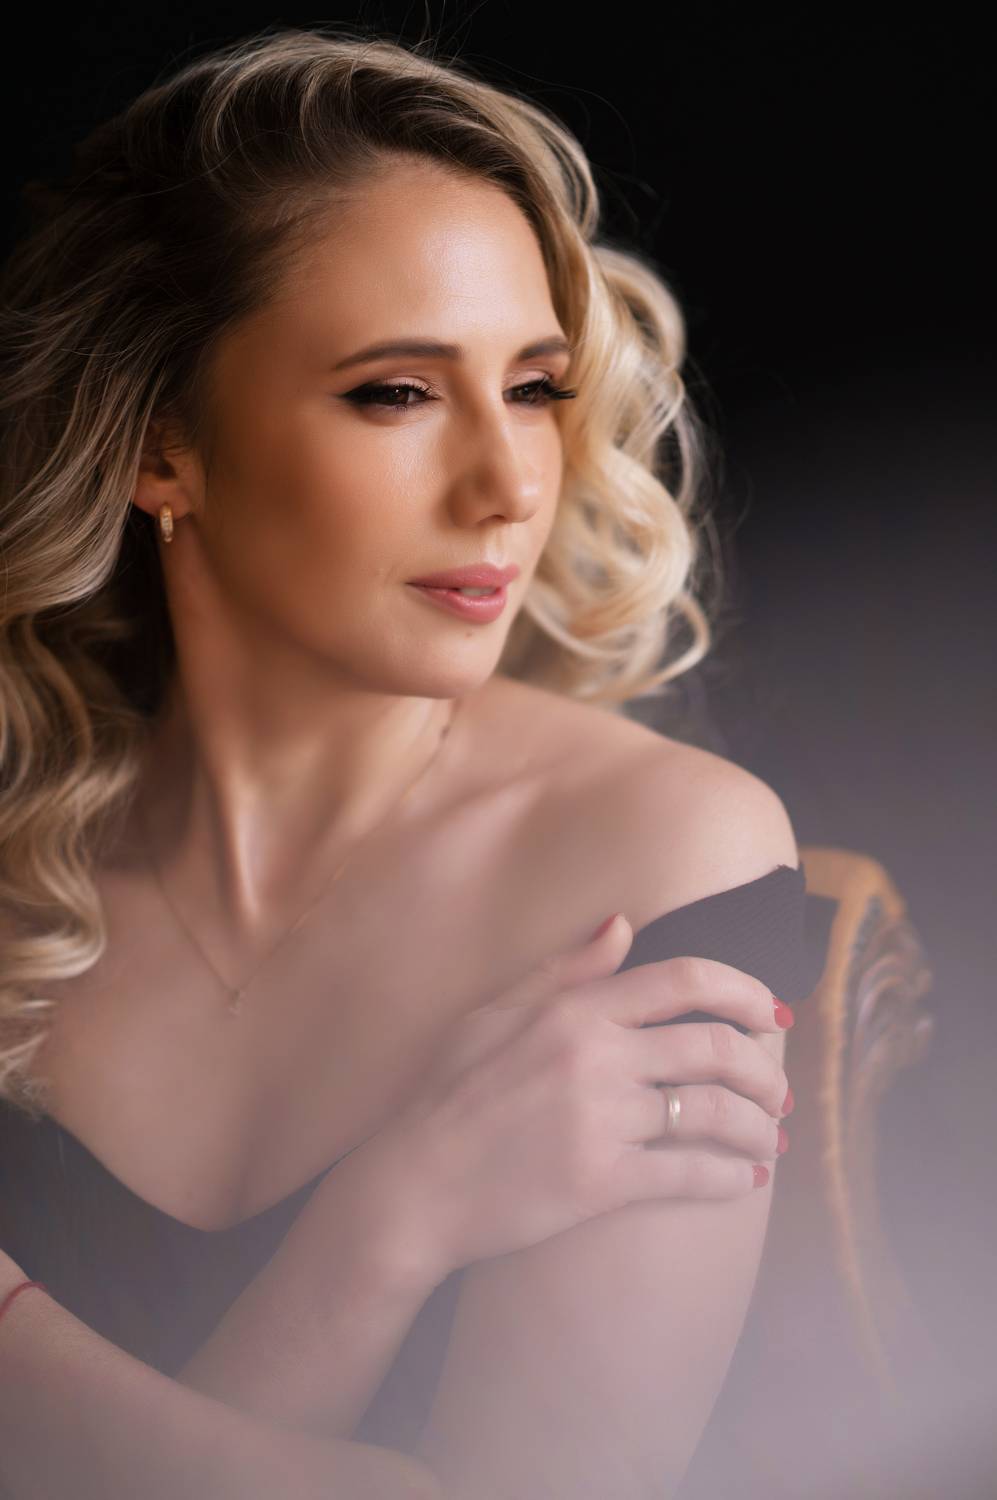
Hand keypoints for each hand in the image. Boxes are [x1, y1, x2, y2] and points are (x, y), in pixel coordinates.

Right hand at [374, 913, 791, 1279]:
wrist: (412, 1185)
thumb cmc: (448, 1095)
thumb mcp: (495, 1014)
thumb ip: (565, 970)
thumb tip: (623, 924)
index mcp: (575, 1009)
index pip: (684, 980)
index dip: (744, 992)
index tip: (774, 1014)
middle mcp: (595, 1055)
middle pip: (714, 1046)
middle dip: (765, 1070)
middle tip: (781, 1092)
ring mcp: (599, 1118)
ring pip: (713, 1112)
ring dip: (758, 1129)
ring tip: (771, 1144)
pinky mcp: (599, 1180)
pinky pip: (688, 1173)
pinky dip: (729, 1178)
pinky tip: (743, 1182)